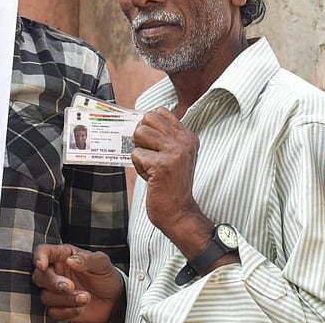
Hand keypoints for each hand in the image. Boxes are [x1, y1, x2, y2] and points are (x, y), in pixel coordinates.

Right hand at [33, 243, 124, 322]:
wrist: (113, 299)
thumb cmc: (105, 275)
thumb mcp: (102, 263)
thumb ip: (87, 259)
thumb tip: (71, 260)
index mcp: (64, 256)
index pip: (44, 251)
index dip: (39, 256)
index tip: (42, 265)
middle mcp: (56, 272)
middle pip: (39, 276)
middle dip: (53, 283)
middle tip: (71, 287)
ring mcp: (56, 291)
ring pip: (46, 296)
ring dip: (66, 299)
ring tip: (86, 297)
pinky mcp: (59, 308)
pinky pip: (53, 312)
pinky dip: (67, 312)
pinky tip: (81, 308)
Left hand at [131, 108, 204, 236]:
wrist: (178, 212)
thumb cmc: (171, 184)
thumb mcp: (175, 155)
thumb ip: (164, 136)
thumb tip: (142, 120)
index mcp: (188, 136)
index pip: (161, 112)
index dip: (149, 126)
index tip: (154, 144)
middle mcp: (184, 141)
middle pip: (148, 118)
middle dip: (141, 135)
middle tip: (148, 153)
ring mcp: (174, 152)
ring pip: (140, 133)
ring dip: (139, 152)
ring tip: (150, 167)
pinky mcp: (162, 165)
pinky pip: (136, 154)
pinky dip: (138, 167)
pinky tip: (150, 178)